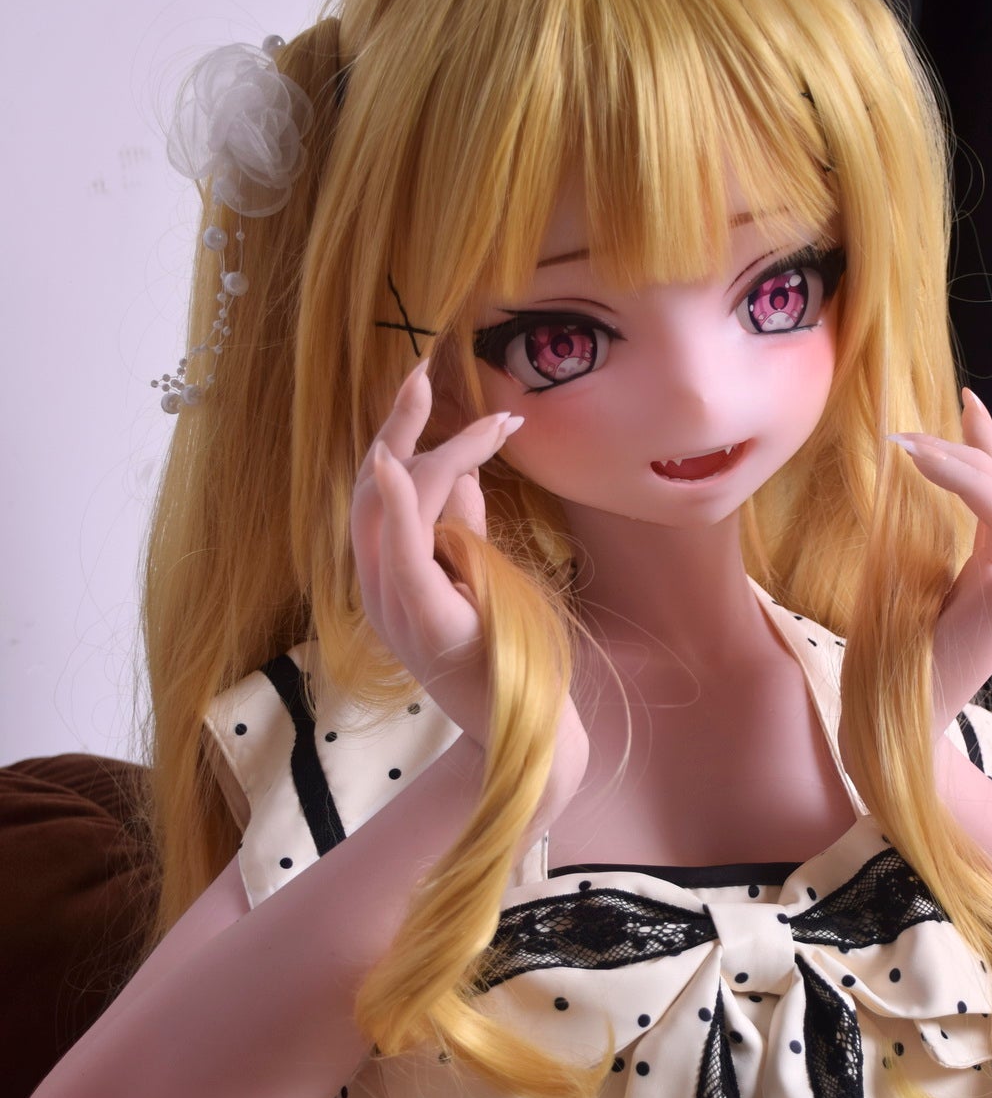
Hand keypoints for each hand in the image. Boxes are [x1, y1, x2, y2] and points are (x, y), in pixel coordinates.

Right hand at [350, 363, 519, 743]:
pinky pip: (398, 550)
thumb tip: (461, 467)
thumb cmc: (501, 655)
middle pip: (368, 486)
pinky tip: (397, 460)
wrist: (517, 727)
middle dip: (395, 424)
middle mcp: (378, 586)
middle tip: (423, 371)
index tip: (423, 380)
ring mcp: (393, 604)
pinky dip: (394, 501)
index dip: (393, 431)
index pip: (376, 489)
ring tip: (486, 423)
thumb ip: (462, 524)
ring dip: (429, 451)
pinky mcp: (421, 618)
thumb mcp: (479, 574)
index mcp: (387, 573)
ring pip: (386, 505)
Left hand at [889, 389, 991, 733]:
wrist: (894, 722)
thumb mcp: (900, 583)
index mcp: (988, 566)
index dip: (987, 440)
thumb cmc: (890, 659)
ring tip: (913, 451)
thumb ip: (916, 542)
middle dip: (961, 452)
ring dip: (968, 471)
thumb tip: (897, 489)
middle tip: (904, 437)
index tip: (965, 398)